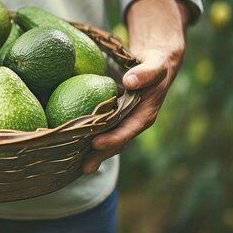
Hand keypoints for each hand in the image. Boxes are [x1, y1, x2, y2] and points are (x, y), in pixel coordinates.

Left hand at [82, 0, 188, 173]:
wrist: (158, 64)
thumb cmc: (157, 64)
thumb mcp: (156, 65)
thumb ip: (145, 73)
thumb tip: (129, 81)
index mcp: (145, 114)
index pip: (128, 130)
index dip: (114, 139)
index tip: (96, 144)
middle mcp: (134, 121)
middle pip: (117, 142)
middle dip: (101, 155)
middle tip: (83, 168)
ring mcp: (125, 121)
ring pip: (109, 140)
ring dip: (94, 153)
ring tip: (76, 166)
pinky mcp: (116, 118)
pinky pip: (103, 130)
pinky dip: (90, 139)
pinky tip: (73, 146)